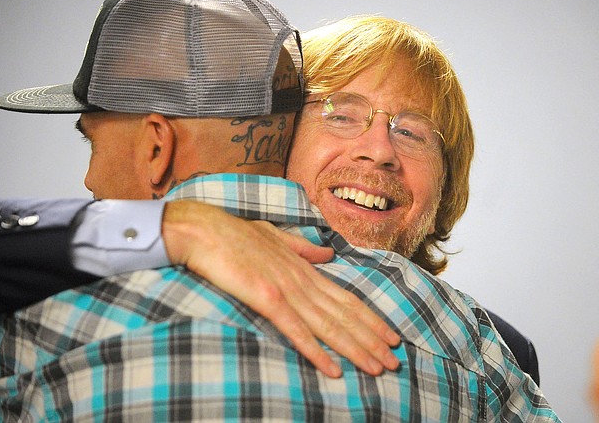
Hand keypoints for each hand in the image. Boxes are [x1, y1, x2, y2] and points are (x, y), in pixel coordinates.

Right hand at [161, 200, 400, 377]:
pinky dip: (317, 352)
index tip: (390, 336)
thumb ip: (302, 249)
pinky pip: (296, 330)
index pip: (347, 299)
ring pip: (329, 326)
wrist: (203, 229)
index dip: (371, 320)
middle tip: (395, 362)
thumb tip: (327, 255)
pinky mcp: (266, 299)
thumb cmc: (234, 234)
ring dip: (355, 350)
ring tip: (377, 368)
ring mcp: (286, 290)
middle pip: (345, 316)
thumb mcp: (275, 238)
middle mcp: (302, 280)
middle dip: (372, 340)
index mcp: (305, 269)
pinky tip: (333, 369)